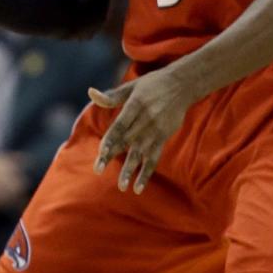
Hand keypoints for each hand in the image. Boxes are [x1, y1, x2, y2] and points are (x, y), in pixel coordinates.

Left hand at [89, 66, 192, 193]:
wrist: (181, 85)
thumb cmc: (151, 85)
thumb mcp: (131, 87)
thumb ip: (111, 96)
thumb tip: (90, 93)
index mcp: (135, 105)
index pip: (120, 126)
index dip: (110, 139)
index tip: (100, 152)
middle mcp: (145, 119)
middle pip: (126, 141)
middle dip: (111, 156)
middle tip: (98, 170)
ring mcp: (155, 130)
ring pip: (140, 153)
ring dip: (130, 170)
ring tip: (122, 186)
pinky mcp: (163, 137)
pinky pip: (154, 158)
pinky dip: (146, 173)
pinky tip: (138, 187)